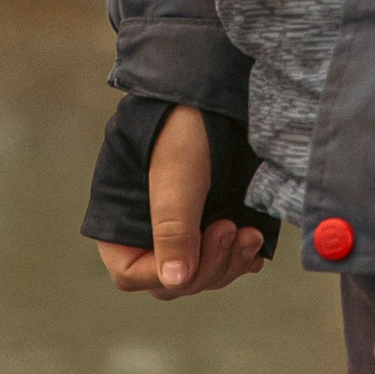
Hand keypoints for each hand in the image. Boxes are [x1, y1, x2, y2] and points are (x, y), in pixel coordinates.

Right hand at [95, 102, 267, 299]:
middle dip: (206, 266)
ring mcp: (181, 229)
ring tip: (250, 234)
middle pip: (171, 280)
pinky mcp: (209, 222)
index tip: (198, 245)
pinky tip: (254, 243)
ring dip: (227, 261)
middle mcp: (147, 230)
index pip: (131, 273)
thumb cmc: (182, 123)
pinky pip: (221, 260)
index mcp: (120, 218)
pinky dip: (238, 258)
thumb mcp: (177, 174)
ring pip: (199, 274)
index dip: (164, 273)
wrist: (213, 92)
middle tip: (232, 230)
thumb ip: (173, 227)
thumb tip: (174, 281)